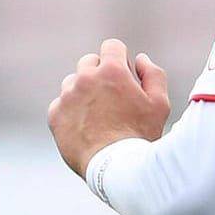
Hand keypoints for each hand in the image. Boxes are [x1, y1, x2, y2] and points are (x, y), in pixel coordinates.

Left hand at [48, 38, 171, 178]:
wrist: (115, 168)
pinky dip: (71, 112)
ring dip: (83, 91)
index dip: (120, 59)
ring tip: (98, 115)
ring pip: (73, 82)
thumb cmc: (141, 136)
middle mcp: (85, 78)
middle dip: (100, 74)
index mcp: (112, 70)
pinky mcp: (54, 114)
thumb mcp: (160, 103)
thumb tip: (140, 59)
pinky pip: (61, 104)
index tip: (124, 75)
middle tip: (112, 98)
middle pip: (89, 62)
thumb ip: (153, 74)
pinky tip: (85, 127)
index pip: (112, 46)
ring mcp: (67, 96)